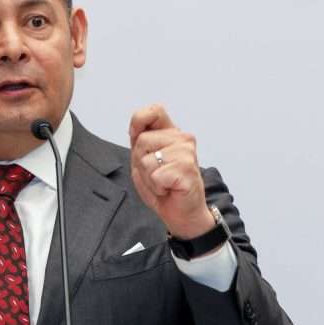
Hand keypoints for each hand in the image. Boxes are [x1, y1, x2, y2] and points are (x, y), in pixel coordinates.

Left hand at [129, 104, 214, 239]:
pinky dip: (156, 187)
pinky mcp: (186, 168)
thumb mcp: (144, 161)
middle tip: (156, 174)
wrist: (183, 214)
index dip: (139, 121)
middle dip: (140, 162)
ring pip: (146, 160)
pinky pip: (155, 175)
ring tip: (163, 183)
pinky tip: (168, 189)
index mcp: (172, 133)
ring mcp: (186, 152)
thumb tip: (136, 131)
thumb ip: (139, 143)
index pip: (154, 110)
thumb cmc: (164, 187)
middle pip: (141, 141)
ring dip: (149, 178)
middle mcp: (182, 139)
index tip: (137, 138)